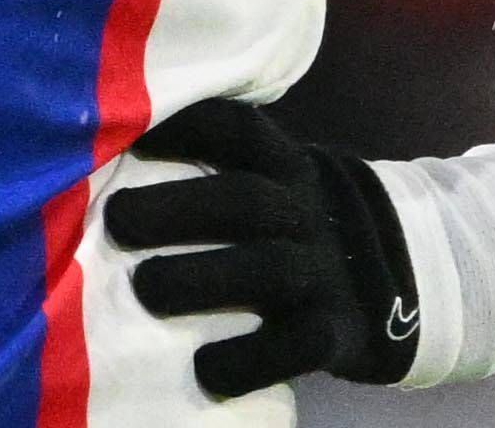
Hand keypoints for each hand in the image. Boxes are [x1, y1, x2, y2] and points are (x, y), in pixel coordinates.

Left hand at [102, 96, 420, 397]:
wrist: (386, 284)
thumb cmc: (290, 227)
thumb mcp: (270, 182)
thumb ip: (214, 168)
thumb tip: (108, 154)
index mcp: (284, 167)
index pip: (238, 130)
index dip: (186, 126)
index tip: (130, 135)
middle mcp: (304, 214)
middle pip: (246, 200)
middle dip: (179, 208)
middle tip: (118, 219)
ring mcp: (322, 273)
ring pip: (268, 269)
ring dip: (202, 277)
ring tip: (146, 287)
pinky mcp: (333, 332)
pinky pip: (298, 346)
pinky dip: (251, 359)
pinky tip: (205, 369)